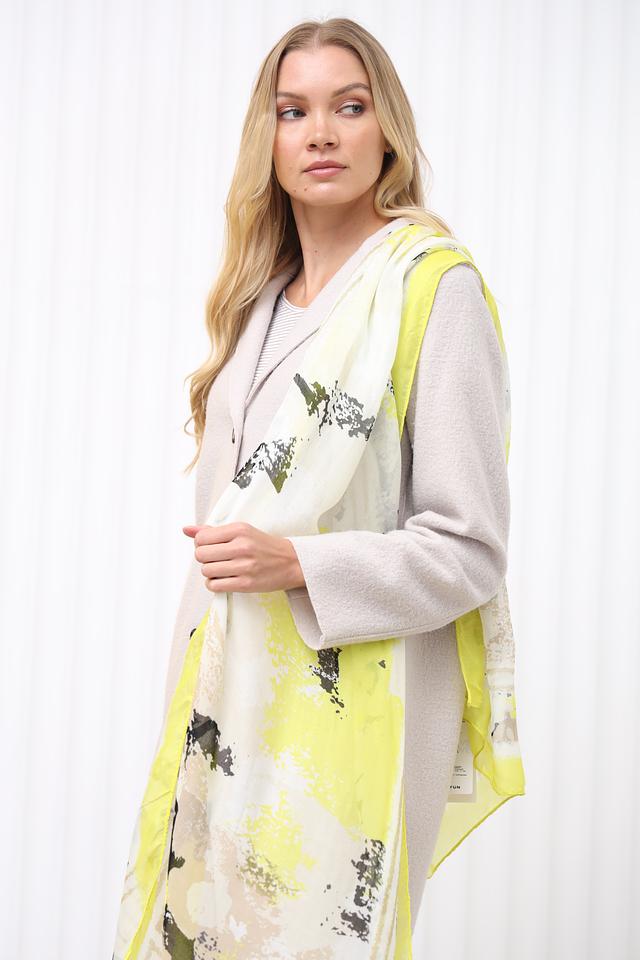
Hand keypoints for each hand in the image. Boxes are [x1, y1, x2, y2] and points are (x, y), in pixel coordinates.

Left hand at [183, 521, 305, 593]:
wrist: (292, 562)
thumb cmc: (265, 546)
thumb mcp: (242, 531)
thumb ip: (213, 531)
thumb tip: (187, 530)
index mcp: (239, 530)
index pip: (201, 538)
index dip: (201, 544)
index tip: (210, 547)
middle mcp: (241, 546)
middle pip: (201, 555)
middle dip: (204, 559)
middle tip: (216, 559)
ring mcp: (244, 566)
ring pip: (206, 571)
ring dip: (210, 572)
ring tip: (222, 569)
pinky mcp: (246, 583)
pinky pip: (215, 586)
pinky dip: (215, 584)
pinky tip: (224, 579)